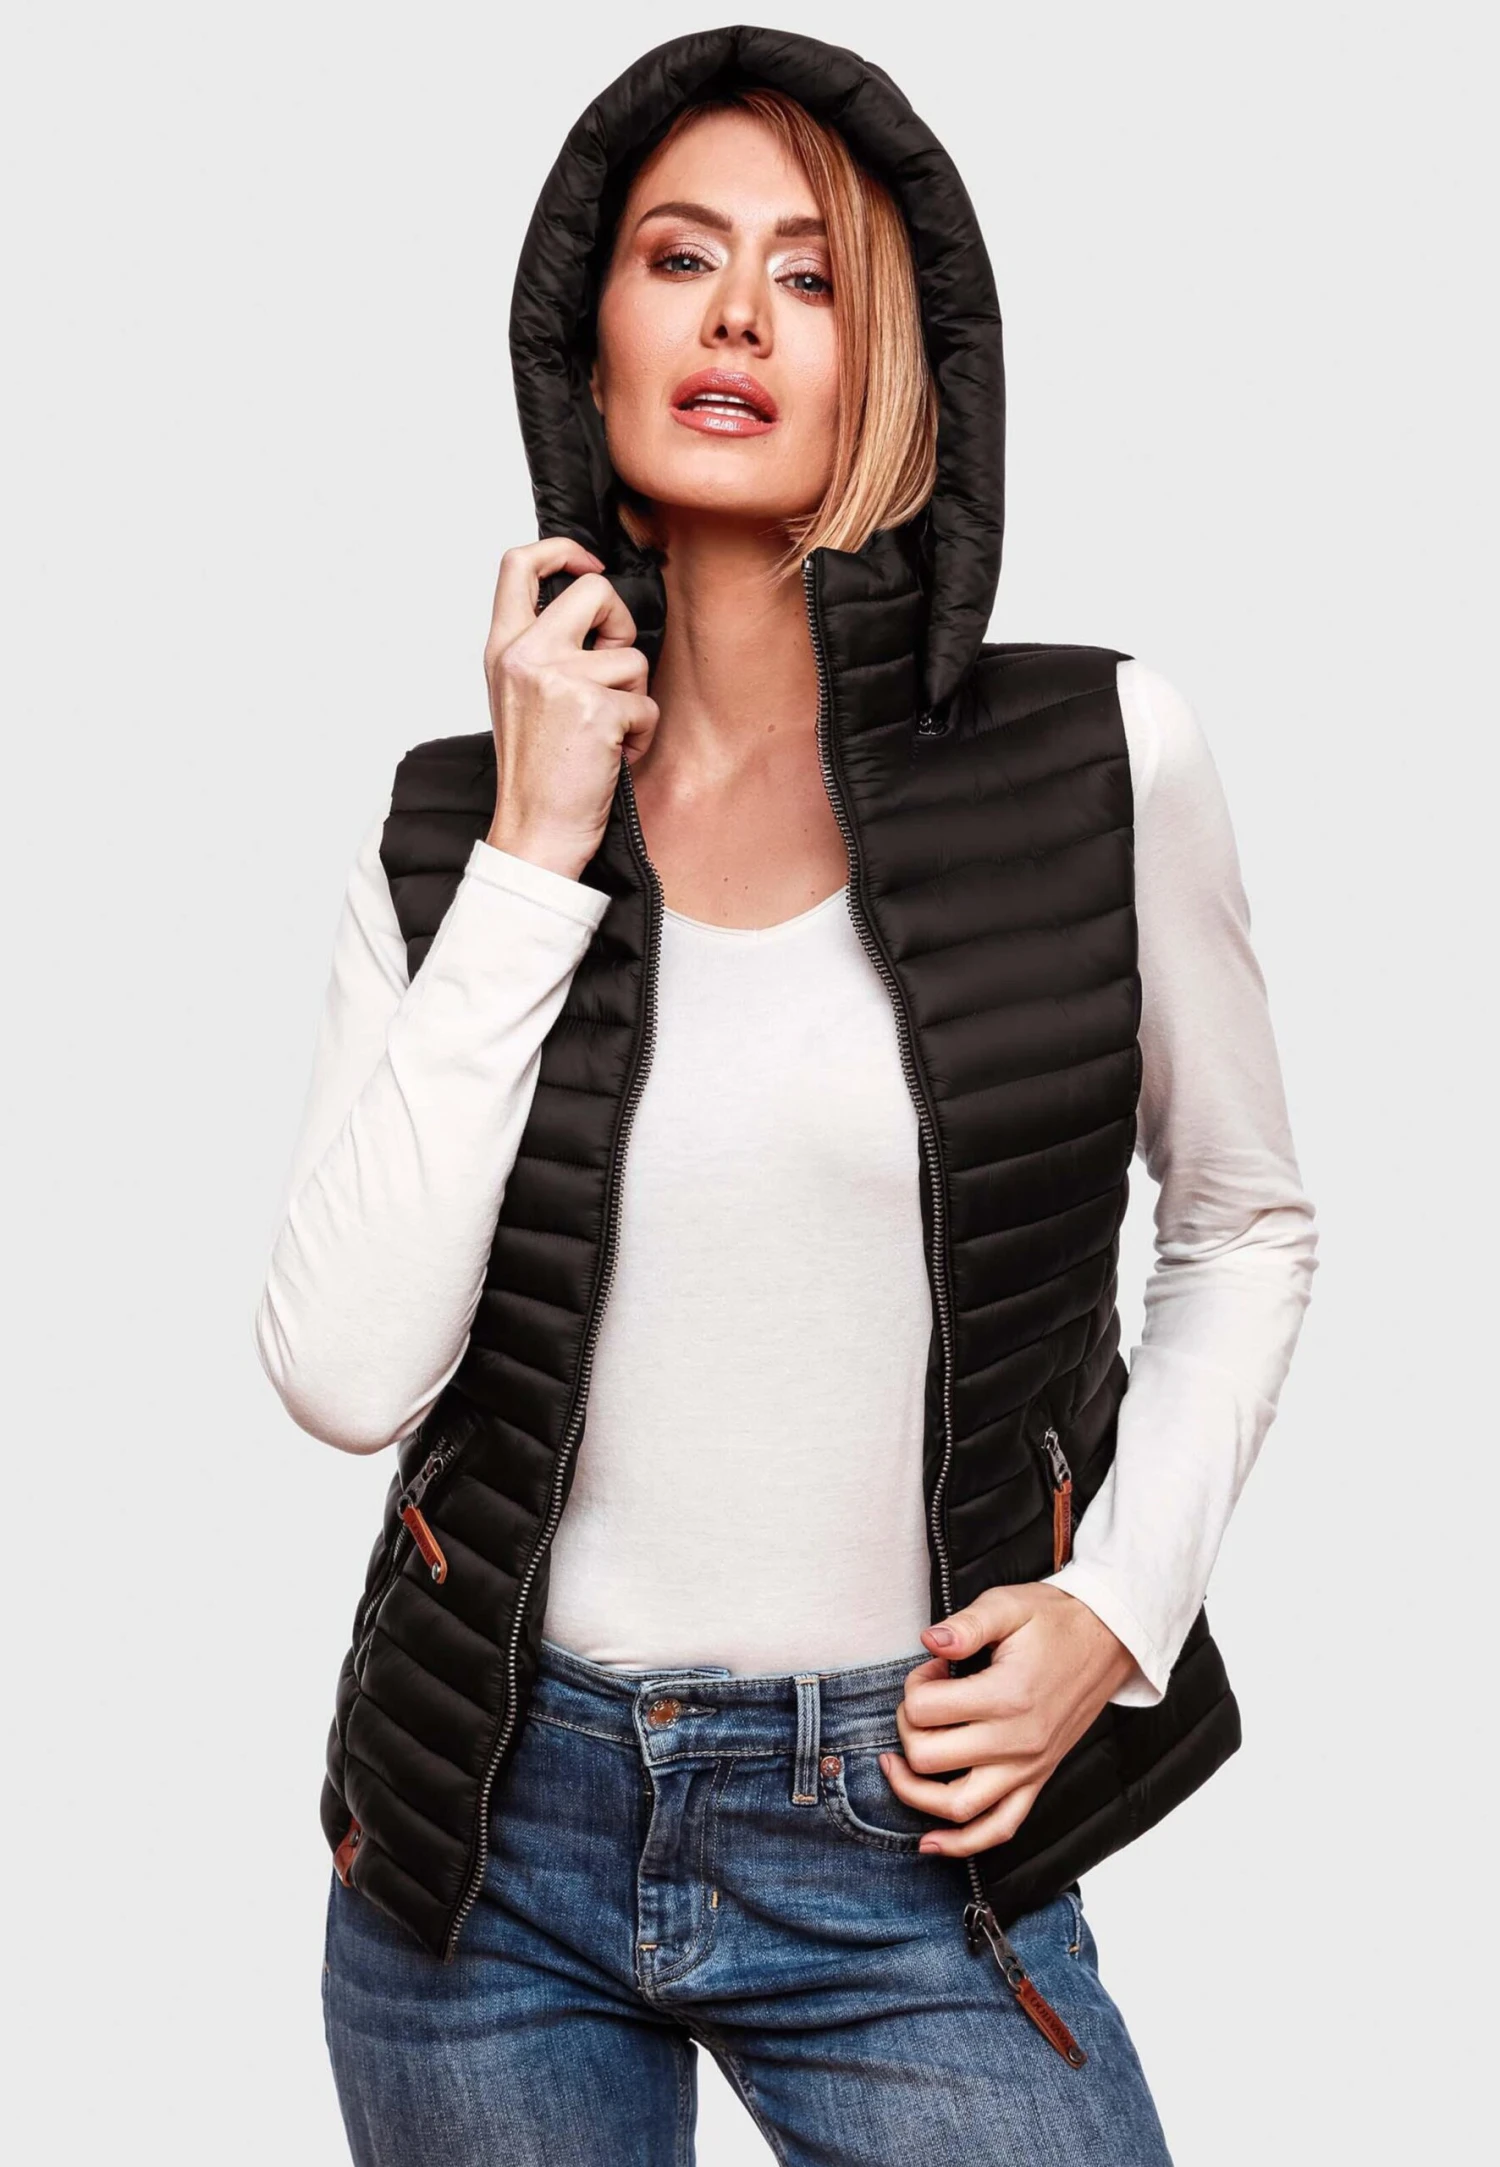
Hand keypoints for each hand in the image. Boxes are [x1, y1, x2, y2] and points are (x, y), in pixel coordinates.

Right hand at [483, 537, 659, 882]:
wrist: (534, 832)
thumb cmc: (534, 772)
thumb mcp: (518, 695)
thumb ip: (542, 648)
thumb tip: (593, 606)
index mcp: (503, 648)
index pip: (519, 564)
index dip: (562, 550)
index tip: (588, 565)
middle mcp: (525, 655)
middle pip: (595, 591)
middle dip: (621, 626)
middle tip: (614, 668)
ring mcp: (558, 679)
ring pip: (632, 658)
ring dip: (633, 698)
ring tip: (604, 734)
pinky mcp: (594, 709)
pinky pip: (647, 705)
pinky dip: (641, 734)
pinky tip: (613, 756)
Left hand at [881, 1584, 1139, 1856]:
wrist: (1107, 1640)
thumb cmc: (1055, 1620)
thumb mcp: (1008, 1604)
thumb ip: (965, 1625)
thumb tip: (928, 1642)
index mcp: (1007, 1696)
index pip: (925, 1710)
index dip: (914, 1684)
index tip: (932, 1666)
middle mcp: (1017, 1741)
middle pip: (929, 1758)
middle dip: (908, 1727)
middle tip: (924, 1699)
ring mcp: (1028, 1768)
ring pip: (957, 1808)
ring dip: (914, 1792)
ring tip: (895, 1766)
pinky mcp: (1036, 1780)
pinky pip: (998, 1828)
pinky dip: (962, 1843)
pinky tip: (930, 1842)